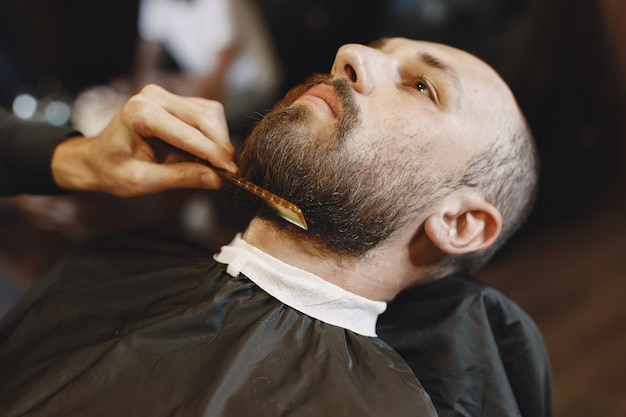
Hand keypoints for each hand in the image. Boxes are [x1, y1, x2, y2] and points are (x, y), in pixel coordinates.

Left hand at [51, 84, 236, 196]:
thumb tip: (216, 179)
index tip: (232, 172)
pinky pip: (206, 113)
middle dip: (221, 145)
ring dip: (219, 139)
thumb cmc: (112, 170)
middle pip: (205, 116)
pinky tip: (207, 154)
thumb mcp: (142, 181)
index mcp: (140, 113)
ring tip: (217, 165)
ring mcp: (164, 95)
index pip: (188, 133)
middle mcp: (153, 97)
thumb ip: (180, 178)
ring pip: (210, 112)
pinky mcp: (175, 100)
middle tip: (229, 172)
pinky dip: (213, 134)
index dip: (213, 153)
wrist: (96, 157)